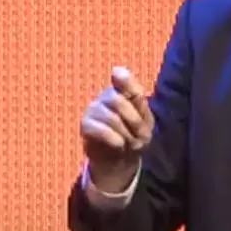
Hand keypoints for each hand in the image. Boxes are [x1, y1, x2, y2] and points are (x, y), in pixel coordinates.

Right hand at [80, 66, 153, 191]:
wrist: (121, 161)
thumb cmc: (135, 136)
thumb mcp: (145, 120)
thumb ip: (137, 99)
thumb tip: (117, 70)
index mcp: (122, 91)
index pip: (122, 77)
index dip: (126, 81)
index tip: (133, 92)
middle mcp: (105, 97)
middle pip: (118, 101)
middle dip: (134, 121)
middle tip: (142, 137)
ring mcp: (93, 110)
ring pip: (111, 118)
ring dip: (126, 134)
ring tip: (131, 144)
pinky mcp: (85, 126)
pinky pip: (100, 130)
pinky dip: (115, 139)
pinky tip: (120, 145)